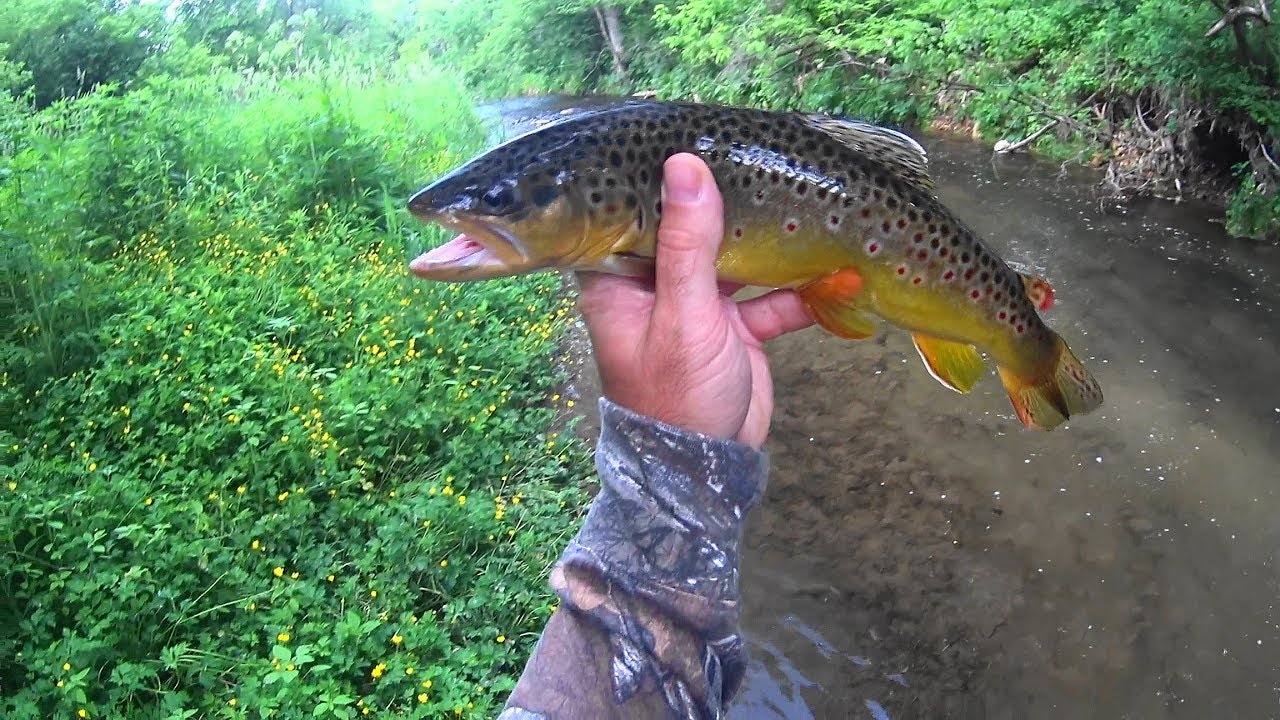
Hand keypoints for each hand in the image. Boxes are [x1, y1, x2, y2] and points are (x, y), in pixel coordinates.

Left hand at [577, 154, 815, 448]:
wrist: (704, 472)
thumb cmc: (675, 396)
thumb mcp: (683, 315)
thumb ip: (688, 242)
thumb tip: (686, 165)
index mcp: (619, 278)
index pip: (631, 210)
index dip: (659, 175)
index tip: (696, 134)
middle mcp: (654, 285)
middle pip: (690, 228)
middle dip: (730, 202)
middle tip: (768, 160)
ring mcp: (697, 307)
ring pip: (736, 260)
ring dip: (774, 244)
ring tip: (813, 208)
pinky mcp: (735, 330)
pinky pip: (771, 300)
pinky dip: (802, 291)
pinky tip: (842, 274)